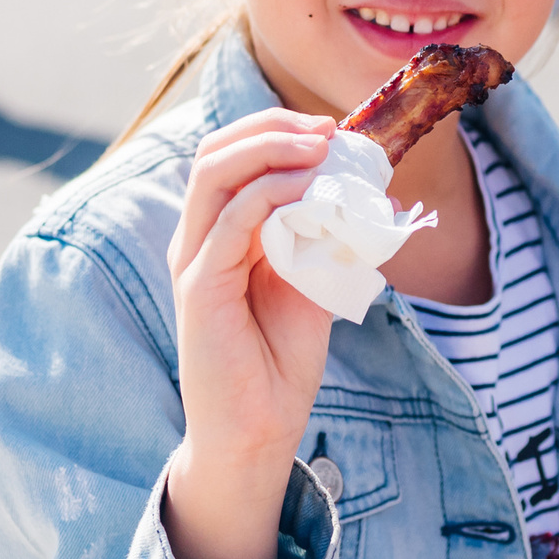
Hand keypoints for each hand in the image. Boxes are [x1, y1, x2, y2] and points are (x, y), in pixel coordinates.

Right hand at [161, 109, 340, 558]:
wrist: (256, 431)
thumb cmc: (279, 363)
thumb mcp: (310, 282)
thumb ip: (322, 236)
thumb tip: (364, 192)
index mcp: (218, 233)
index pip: (231, 155)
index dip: (277, 130)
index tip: (332, 129)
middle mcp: (197, 238)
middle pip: (216, 151)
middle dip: (273, 127)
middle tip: (328, 129)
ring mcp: (193, 260)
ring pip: (215, 173)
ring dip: (272, 148)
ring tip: (321, 147)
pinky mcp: (200, 287)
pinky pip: (230, 220)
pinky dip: (270, 192)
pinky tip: (308, 189)